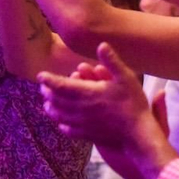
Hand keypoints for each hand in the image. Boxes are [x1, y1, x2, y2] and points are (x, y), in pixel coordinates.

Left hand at [38, 42, 157, 147]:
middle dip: (48, 93)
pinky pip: (70, 131)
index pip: (62, 86)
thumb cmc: (133, 103)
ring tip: (47, 104)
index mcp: (88, 93)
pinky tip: (61, 123)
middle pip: (57, 101)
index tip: (40, 76)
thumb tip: (101, 44)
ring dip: (51, 109)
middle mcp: (82, 109)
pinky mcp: (88, 135)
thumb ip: (112, 61)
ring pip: (60, 116)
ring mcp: (84, 123)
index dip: (49, 80)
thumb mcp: (126, 77)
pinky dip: (62, 125)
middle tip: (43, 88)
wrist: (138, 133)